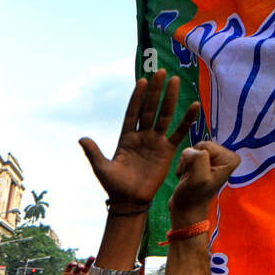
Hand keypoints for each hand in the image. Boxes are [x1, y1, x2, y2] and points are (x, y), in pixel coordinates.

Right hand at [50, 257, 94, 274]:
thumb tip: (98, 272)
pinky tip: (74, 264)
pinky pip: (69, 267)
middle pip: (86, 267)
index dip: (95, 266)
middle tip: (92, 258)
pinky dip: (72, 264)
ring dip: (80, 265)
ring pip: (78, 266)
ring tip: (81, 267)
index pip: (92, 271)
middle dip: (89, 262)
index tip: (99, 261)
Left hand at [78, 69, 199, 209]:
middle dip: (155, 92)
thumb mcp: (101, 168)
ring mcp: (155, 142)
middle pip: (150, 109)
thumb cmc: (114, 185)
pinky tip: (194, 105)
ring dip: (170, 99)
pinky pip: (179, 132)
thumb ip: (94, 152)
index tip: (142, 81)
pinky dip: (186, 120)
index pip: (132, 113)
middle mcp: (142, 136)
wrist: (130, 201)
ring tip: (175, 81)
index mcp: (126, 138)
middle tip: (161, 72)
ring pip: (164, 116)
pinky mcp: (167, 151)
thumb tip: (81, 138)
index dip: (137, 98)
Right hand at [168, 141, 239, 225]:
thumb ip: (197, 159)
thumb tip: (189, 151)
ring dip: (186, 165)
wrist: (185, 210)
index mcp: (230, 158)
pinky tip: (187, 178)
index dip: (196, 159)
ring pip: (192, 151)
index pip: (206, 145)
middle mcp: (225, 157)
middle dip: (190, 161)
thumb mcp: (198, 178)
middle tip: (192, 177)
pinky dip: (184, 167)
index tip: (197, 174)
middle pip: (199, 146)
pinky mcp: (203, 164)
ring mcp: (214, 161)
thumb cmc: (193, 196)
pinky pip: (188, 157)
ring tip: (189, 179)